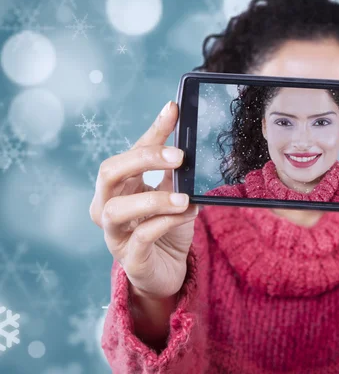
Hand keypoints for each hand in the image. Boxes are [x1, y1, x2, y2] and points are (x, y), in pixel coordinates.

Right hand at [89, 101, 199, 299]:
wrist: (168, 271)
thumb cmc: (167, 228)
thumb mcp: (174, 193)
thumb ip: (176, 171)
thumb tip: (189, 137)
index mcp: (120, 185)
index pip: (131, 150)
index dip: (153, 130)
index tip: (173, 110)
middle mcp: (108, 206)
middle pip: (108, 172)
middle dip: (143, 158)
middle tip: (179, 156)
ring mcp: (115, 234)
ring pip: (116, 209)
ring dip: (153, 198)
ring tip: (183, 196)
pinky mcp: (129, 258)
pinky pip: (140, 237)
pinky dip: (165, 222)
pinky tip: (187, 213)